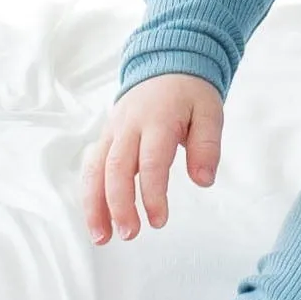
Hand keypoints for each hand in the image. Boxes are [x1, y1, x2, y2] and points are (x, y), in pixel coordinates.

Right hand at [88, 74, 225, 242]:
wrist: (167, 62)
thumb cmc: (190, 92)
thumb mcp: (210, 112)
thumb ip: (208, 146)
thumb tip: (203, 180)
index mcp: (157, 119)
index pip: (151, 161)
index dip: (153, 194)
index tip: (159, 221)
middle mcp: (129, 125)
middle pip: (116, 168)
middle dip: (119, 205)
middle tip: (128, 234)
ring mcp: (113, 130)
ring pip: (95, 169)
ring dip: (94, 204)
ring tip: (101, 237)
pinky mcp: (105, 137)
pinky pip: (91, 166)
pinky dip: (89, 194)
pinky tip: (95, 219)